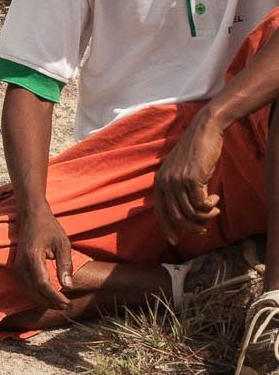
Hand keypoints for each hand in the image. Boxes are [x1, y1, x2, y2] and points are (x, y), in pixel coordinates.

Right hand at [12, 208, 73, 311]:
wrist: (31, 216)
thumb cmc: (49, 227)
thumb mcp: (63, 243)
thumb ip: (65, 265)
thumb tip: (68, 286)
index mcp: (32, 256)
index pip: (42, 284)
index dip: (55, 297)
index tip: (68, 303)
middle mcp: (21, 263)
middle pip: (33, 291)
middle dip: (49, 302)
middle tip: (67, 307)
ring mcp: (17, 266)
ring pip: (28, 291)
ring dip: (42, 300)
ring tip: (59, 304)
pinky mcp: (17, 267)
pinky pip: (25, 286)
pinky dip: (36, 294)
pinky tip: (48, 297)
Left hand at [154, 117, 222, 242]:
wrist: (203, 133)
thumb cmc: (195, 154)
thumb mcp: (181, 173)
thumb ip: (179, 191)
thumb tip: (188, 216)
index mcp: (159, 183)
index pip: (160, 213)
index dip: (167, 229)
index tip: (174, 241)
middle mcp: (165, 183)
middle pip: (177, 218)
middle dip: (192, 228)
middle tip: (204, 228)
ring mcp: (177, 181)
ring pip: (191, 213)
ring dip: (206, 216)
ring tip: (214, 209)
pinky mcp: (192, 179)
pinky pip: (202, 205)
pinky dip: (210, 206)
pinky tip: (215, 197)